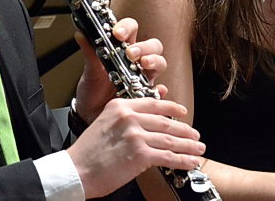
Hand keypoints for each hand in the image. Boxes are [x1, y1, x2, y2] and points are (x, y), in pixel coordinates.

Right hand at [66, 97, 204, 198]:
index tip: (182, 111)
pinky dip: (183, 160)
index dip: (172, 108)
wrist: (76, 170)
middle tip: (195, 135)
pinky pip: (168, 157)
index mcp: (120, 106)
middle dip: (184, 130)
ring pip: (170, 140)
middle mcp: (129, 117)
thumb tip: (146, 123)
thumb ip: (124, 118)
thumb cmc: (87, 152)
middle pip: (165, 122)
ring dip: (188, 145)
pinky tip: (191, 162)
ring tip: (198, 149)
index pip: (153, 104)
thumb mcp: (104, 122)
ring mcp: (135, 135)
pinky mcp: (140, 154)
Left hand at [74, 17, 167, 123]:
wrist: (90, 115)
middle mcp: (136, 62)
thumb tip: (81, 34)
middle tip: (131, 53)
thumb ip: (89, 52)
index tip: (117, 33)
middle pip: (152, 45)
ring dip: (155, 61)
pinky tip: (156, 90)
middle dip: (144, 46)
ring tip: (144, 64)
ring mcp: (143, 78)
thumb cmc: (92, 90)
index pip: (132, 29)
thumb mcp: (89, 71)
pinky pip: (159, 91)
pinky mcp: (146, 95)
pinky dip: (160, 90)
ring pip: (160, 63)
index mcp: (122, 49)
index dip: (127, 27)